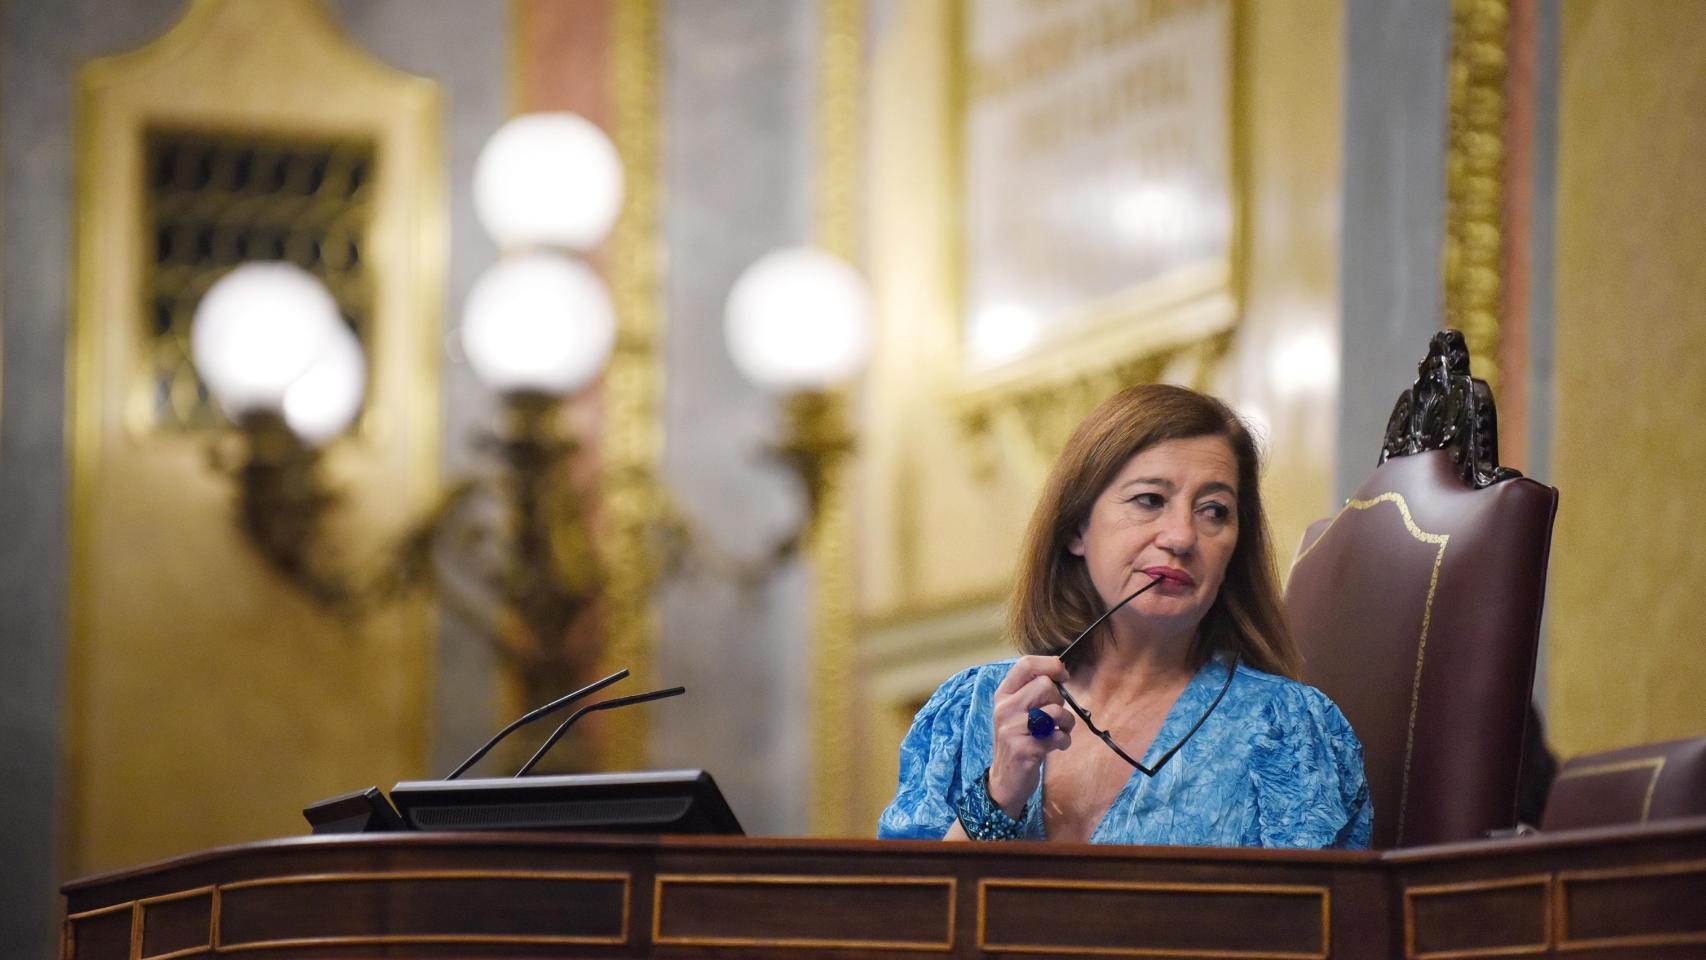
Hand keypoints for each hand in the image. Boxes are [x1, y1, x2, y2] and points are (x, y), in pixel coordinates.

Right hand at [988, 656, 1075, 816]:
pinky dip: (1064, 741)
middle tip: (1054, 717)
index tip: (1064, 676)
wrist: (1005, 780)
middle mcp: (1004, 708)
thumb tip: (1061, 672)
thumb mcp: (1017, 712)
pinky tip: (1056, 746)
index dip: (1050, 664)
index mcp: (1003, 695)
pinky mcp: (1024, 749)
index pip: (1025, 664)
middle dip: (1059, 700)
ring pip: (1054, 710)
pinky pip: (1058, 736)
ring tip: (1059, 731)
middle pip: (1045, 685)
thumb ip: (1032, 692)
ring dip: (1066, 723)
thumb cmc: (1018, 740)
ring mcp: (1012, 729)